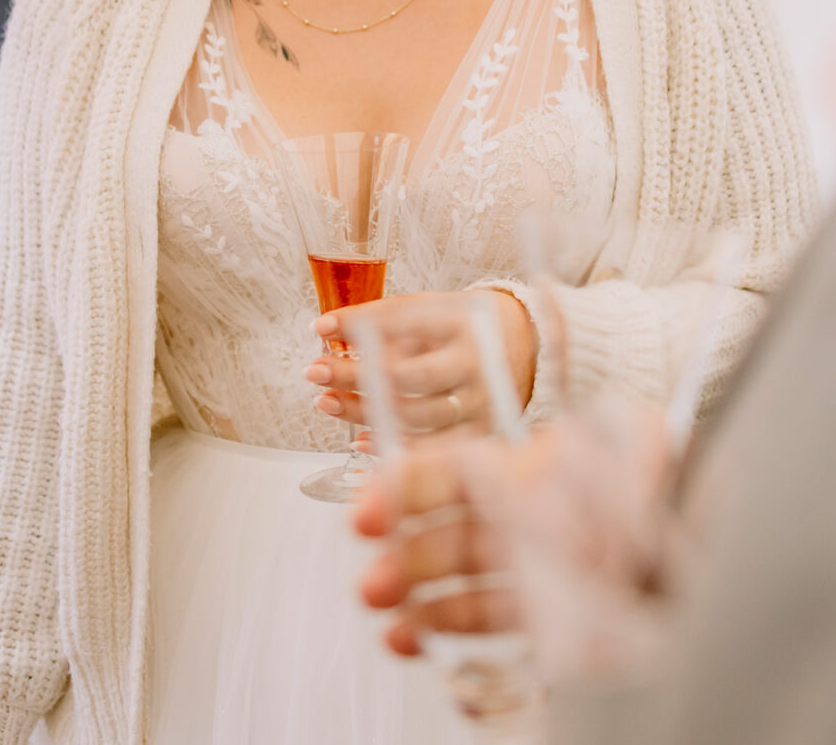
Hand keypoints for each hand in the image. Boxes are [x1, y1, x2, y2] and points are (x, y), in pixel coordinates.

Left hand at [308, 289, 536, 435]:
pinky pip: (431, 448)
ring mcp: (482, 402)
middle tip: (314, 371)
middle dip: (354, 374)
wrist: (527, 344)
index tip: (320, 329)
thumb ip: (381, 319)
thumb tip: (323, 329)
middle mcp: (475, 362)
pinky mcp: (484, 433)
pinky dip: (390, 444)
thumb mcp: (431, 308)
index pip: (404, 321)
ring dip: (362, 410)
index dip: (359, 326)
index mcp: (462, 322)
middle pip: (406, 375)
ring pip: (414, 415)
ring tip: (325, 400)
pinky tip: (356, 437)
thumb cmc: (463, 326)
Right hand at [354, 401, 676, 675]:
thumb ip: (614, 442)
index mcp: (537, 473)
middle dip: (402, 558)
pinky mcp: (557, 626)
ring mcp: (542, 577)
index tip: (368, 513)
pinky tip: (437, 654)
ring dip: (419, 605)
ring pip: (463, 587)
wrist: (728, 569)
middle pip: (449, 535)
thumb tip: (564, 454)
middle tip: (374, 584)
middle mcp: (532, 524)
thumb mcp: (644, 454)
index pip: (453, 473)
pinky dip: (458, 644)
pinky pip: (496, 634)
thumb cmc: (679, 500)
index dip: (404, 489)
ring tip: (394, 627)